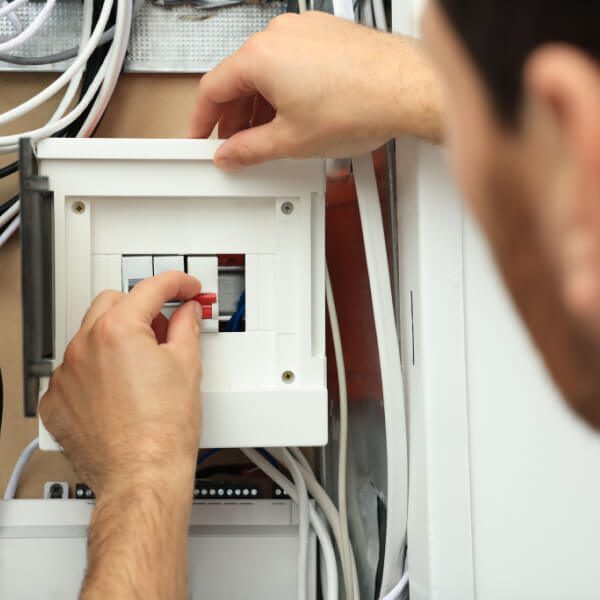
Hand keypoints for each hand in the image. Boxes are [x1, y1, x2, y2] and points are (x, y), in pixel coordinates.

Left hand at [40, 271, 202, 499]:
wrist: (142, 476)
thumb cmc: (163, 431)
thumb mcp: (187, 366)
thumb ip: (186, 326)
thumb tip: (187, 312)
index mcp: (118, 331)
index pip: (151, 288)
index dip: (177, 283)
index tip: (186, 288)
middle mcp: (84, 347)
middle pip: (113, 302)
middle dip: (141, 307)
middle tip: (165, 325)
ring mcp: (66, 375)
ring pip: (90, 334)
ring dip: (116, 338)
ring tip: (143, 364)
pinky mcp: (56, 400)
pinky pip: (75, 369)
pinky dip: (96, 369)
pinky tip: (119, 388)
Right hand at [190, 11, 443, 170]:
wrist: (406, 89)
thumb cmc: (359, 104)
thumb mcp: (292, 141)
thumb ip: (251, 150)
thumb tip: (231, 154)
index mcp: (260, 56)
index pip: (213, 89)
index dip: (202, 119)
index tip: (200, 136)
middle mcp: (279, 34)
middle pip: (239, 79)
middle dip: (234, 116)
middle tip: (235, 145)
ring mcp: (304, 31)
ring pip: (266, 71)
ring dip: (260, 105)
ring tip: (267, 137)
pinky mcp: (325, 35)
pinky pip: (291, 62)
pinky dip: (284, 89)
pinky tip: (293, 114)